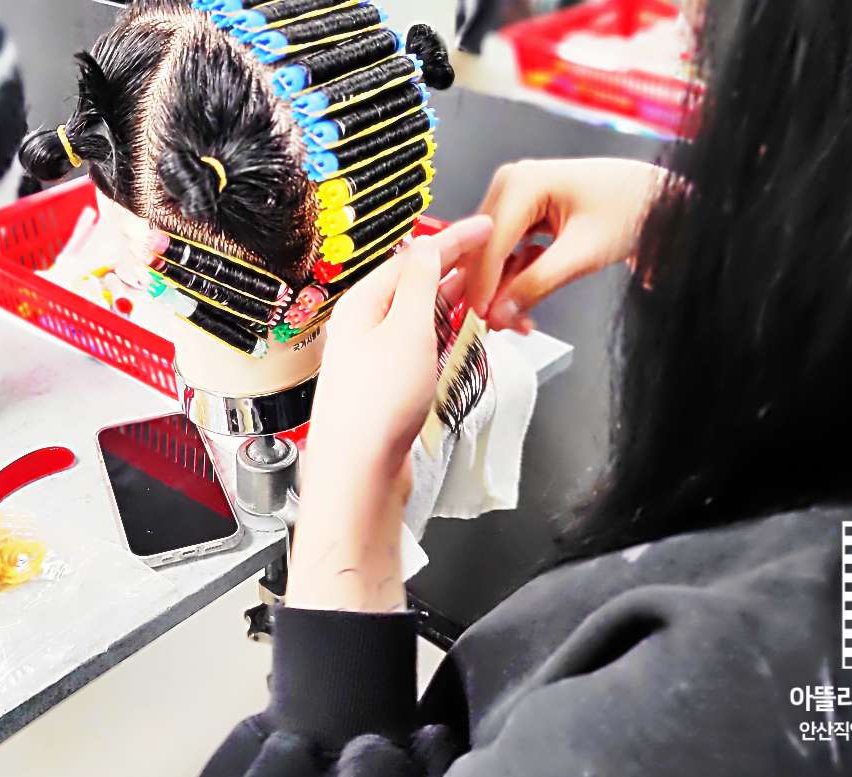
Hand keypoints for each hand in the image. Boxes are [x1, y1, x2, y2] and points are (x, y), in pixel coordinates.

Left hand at [288, 216, 492, 611]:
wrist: (359, 473)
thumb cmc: (374, 410)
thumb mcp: (406, 330)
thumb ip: (418, 284)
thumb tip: (426, 246)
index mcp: (362, 304)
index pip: (414, 258)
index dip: (454, 240)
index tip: (484, 228)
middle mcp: (364, 327)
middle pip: (415, 284)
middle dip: (457, 271)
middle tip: (492, 259)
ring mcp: (374, 356)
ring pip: (420, 315)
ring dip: (454, 303)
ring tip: (484, 293)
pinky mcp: (386, 384)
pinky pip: (420, 345)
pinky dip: (445, 334)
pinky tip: (459, 336)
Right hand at [456, 158, 668, 330]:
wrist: (657, 196)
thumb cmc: (632, 209)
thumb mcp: (583, 253)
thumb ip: (537, 284)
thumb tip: (499, 314)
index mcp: (522, 183)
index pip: (488, 244)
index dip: (482, 287)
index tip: (480, 322)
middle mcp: (511, 183)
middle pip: (484, 249)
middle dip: (493, 291)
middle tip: (508, 327)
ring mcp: (515, 195)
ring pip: (492, 253)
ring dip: (503, 287)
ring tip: (524, 317)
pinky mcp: (523, 210)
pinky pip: (505, 249)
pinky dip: (514, 275)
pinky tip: (530, 291)